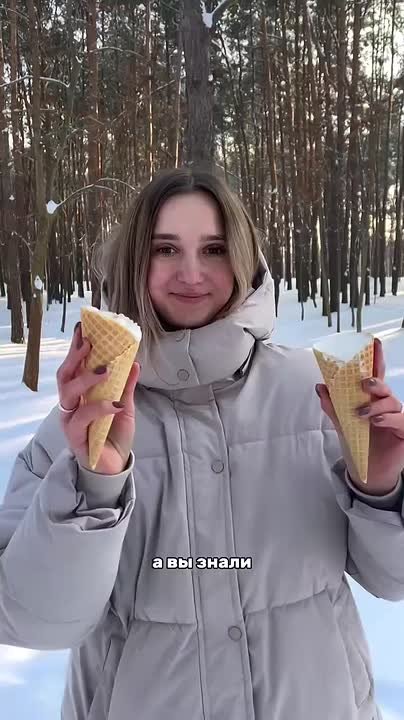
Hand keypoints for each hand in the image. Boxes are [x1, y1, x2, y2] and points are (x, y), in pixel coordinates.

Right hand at [57, 321, 140, 474]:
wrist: (114, 466)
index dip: (76, 348)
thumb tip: (135, 361)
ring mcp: (70, 419)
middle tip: (89, 341)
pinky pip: (83, 416)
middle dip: (75, 356)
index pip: (74, 366)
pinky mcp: (75, 435)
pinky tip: (115, 404)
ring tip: (105, 369)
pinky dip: (100, 408)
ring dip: (87, 378)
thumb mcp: (125, 406)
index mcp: (80, 394)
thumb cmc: (114, 434)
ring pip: (69, 392)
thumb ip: (127, 386)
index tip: (83, 328)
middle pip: (65, 375)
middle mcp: (71, 404)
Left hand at [316, 337, 403, 494]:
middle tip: (363, 383)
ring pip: (392, 402)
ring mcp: (396, 418)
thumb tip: (320, 387)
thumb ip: (332, 406)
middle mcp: (385, 406)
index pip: (374, 375)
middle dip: (375, 381)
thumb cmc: (357, 445)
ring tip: (361, 414)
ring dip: (376, 405)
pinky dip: (387, 419)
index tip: (374, 343)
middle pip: (384, 386)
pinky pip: (400, 420)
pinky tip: (376, 422)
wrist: (366, 472)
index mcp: (371, 399)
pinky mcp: (403, 432)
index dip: (375, 358)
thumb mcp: (341, 425)